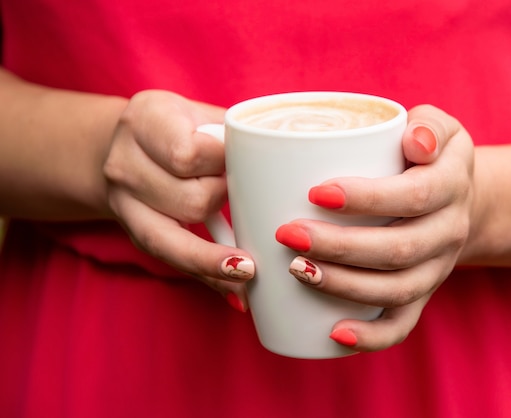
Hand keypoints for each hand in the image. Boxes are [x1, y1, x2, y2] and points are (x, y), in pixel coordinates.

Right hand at [103, 90, 253, 310]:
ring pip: (179, 240)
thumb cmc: (181, 127)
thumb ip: (238, 135)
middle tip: (241, 195)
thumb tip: (294, 162)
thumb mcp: (203, 113)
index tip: (243, 164)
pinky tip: (238, 296)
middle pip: (191, 201)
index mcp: (146, 120)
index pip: (188, 154)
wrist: (124, 144)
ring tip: (253, 267)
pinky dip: (209, 278)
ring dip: (221, 252)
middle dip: (225, 202)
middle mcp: (124, 162)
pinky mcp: (134, 233)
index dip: (223, 164)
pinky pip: (173, 261)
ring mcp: (123, 202)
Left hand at [276, 104, 474, 350]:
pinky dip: (371, 336)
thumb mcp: (441, 127)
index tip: (315, 193)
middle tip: (288, 235)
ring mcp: (437, 269)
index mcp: (451, 186)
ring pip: (396, 290)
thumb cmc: (432, 157)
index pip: (413, 196)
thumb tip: (414, 140)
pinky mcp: (423, 294)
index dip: (367, 199)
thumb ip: (428, 124)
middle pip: (398, 250)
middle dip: (339, 247)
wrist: (459, 199)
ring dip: (344, 286)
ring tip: (296, 271)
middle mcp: (449, 232)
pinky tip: (334, 334)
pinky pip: (403, 324)